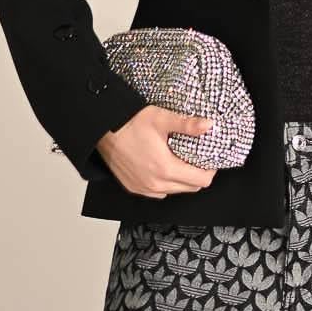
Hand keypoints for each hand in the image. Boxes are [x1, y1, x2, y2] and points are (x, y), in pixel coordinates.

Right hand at [97, 107, 219, 198]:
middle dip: (197, 175)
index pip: (201, 181)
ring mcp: (143, 188)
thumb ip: (187, 125)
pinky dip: (166, 184)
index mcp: (165, 169)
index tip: (209, 159)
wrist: (102, 129)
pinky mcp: (134, 188)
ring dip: (181, 180)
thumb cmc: (129, 123)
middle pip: (190, 188)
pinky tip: (164, 168)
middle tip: (196, 158)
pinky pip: (158, 192)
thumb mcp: (161, 118)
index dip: (209, 170)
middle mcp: (155, 184)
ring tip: (180, 161)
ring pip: (174, 191)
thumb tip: (208, 126)